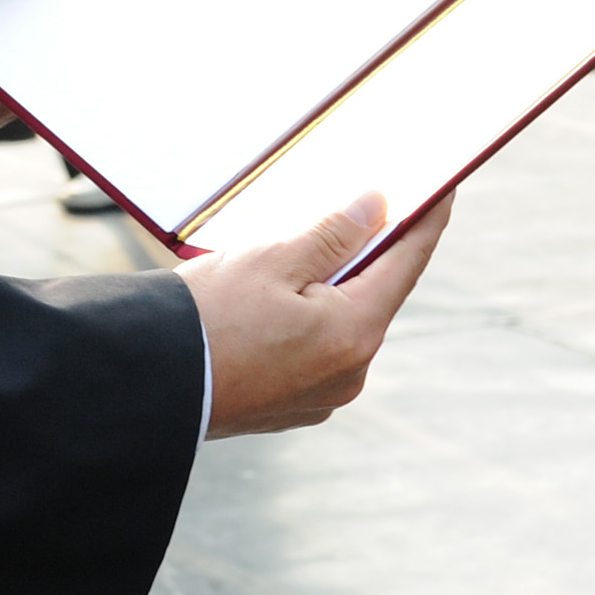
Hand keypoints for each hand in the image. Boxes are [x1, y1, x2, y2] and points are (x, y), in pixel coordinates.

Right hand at [182, 190, 450, 436]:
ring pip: (341, 323)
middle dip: (370, 252)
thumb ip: (334, 234)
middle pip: (374, 294)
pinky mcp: (290, 407)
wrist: (150, 386)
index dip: (428, 219)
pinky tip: (277, 297)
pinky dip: (308, 320)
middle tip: (365, 206)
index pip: (408, 261)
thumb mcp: (273, 259)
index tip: (444, 186)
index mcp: (354, 333)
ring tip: (306, 249)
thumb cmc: (206, 319)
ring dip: (333, 287)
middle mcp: (349, 371)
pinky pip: (314, 351)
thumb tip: (379, 208)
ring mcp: (320, 396)